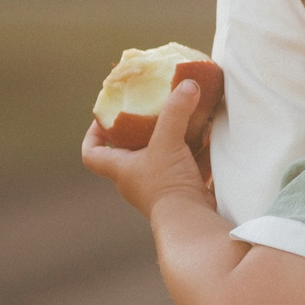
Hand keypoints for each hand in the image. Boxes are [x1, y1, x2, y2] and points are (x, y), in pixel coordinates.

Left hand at [81, 77, 213, 218]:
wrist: (190, 221)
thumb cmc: (167, 184)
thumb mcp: (168, 142)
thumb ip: (176, 112)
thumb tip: (187, 84)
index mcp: (121, 169)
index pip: (93, 154)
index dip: (93, 135)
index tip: (103, 118)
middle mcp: (137, 179)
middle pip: (129, 152)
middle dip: (140, 130)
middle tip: (152, 108)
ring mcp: (160, 186)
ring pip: (162, 157)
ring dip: (173, 138)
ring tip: (186, 115)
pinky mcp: (184, 190)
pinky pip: (188, 165)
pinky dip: (197, 150)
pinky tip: (211, 133)